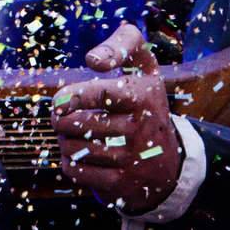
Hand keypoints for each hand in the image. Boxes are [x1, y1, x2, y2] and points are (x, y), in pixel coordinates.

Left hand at [52, 23, 181, 214]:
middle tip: (62, 115)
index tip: (59, 99)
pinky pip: (76, 171)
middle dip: (61, 118)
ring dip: (63, 139)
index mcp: (144, 97)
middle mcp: (139, 130)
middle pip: (78, 123)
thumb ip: (124, 44)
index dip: (74, 96)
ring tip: (71, 133)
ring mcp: (130, 159)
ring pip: (73, 147)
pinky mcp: (120, 184)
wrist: (169, 161)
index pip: (102, 94)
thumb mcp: (145, 68)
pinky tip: (77, 154)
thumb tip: (93, 59)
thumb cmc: (146, 104)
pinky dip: (68, 161)